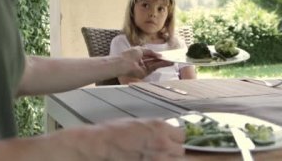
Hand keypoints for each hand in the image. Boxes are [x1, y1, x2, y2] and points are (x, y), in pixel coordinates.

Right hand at [53, 118, 184, 160]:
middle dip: (172, 152)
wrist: (99, 147)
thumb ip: (155, 130)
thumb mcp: (138, 124)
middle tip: (160, 152)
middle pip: (180, 151)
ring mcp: (158, 159)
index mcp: (160, 127)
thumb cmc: (114, 132)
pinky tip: (146, 160)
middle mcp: (163, 143)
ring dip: (167, 160)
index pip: (181, 135)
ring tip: (154, 157)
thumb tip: (164, 134)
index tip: (168, 141)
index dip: (174, 139)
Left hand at [120, 47, 172, 77]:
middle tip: (170, 58)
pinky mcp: (145, 73)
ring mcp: (143, 68)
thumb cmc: (129, 55)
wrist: (123, 64)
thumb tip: (158, 54)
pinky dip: (161, 65)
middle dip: (161, 59)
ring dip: (163, 62)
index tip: (163, 54)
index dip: (156, 54)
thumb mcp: (141, 49)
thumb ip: (150, 52)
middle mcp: (141, 62)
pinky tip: (167, 63)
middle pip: (153, 60)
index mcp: (138, 55)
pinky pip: (154, 67)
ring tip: (171, 61)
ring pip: (155, 64)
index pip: (149, 54)